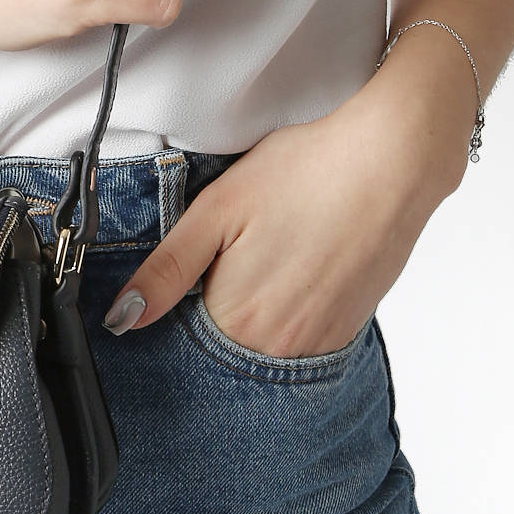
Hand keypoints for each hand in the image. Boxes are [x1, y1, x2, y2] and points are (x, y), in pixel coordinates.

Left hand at [101, 98, 449, 354]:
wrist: (392, 163)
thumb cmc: (303, 174)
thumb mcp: (216, 210)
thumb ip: (166, 271)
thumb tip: (121, 320)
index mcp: (237, 321)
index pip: (181, 344)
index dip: (173, 310)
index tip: (186, 276)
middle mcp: (280, 350)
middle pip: (221, 349)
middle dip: (210, 313)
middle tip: (232, 254)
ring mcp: (319, 346)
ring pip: (260, 347)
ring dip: (249, 316)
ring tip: (266, 255)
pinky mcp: (348, 332)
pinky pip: (299, 340)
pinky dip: (286, 314)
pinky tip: (293, 267)